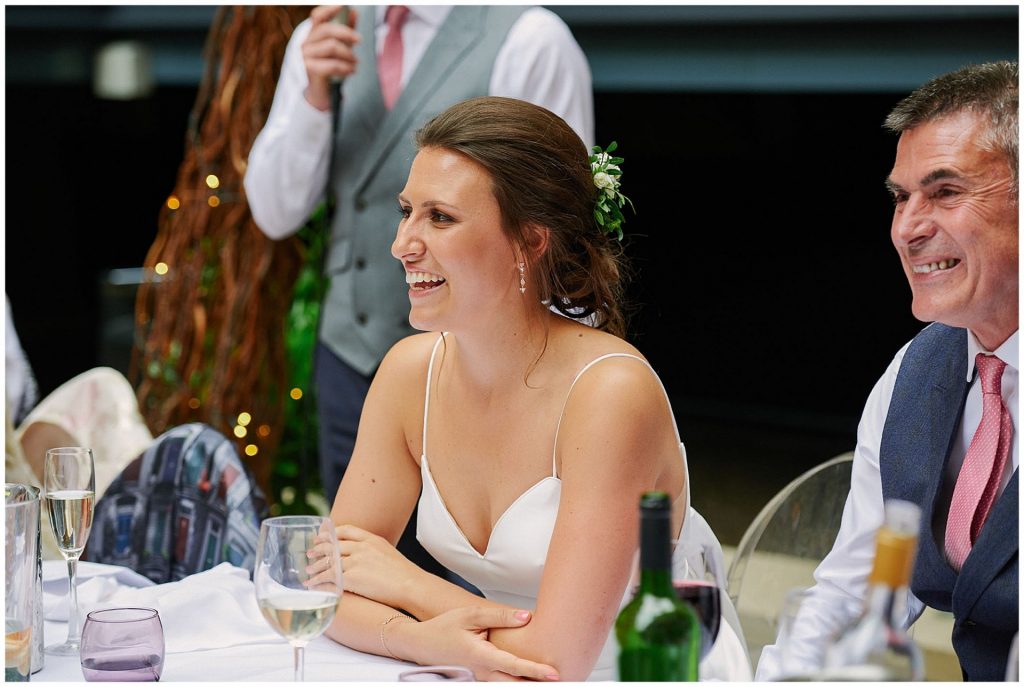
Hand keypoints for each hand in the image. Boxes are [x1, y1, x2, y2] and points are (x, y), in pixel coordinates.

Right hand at [302, 5, 359, 110]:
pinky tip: (351, 71)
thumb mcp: (341, 48)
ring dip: (348, 54)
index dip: (329, 9)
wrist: (322, 95)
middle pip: (326, 29)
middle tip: (359, 39)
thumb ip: (346, 31)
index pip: (317, 17)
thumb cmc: (331, 69)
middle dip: (346, 32)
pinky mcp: (310, 70)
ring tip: (355, 62)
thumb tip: (354, 12)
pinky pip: (331, 64)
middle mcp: (306, 43)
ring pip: (331, 46)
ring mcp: (306, 56)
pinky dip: (345, 67)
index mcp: (313, 35)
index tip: (343, 6)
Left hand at [309, 524, 422, 608]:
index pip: (347, 530)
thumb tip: (363, 557)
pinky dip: (319, 582)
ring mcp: (357, 562)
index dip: (332, 533)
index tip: (323, 537)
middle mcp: (362, 547)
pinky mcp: (353, 578)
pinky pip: (330, 578)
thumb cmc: (405, 574)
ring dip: (316, 567)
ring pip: (329, 562)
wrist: (412, 586)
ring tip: (308, 571)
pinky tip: (313, 585)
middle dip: (319, 548)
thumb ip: (374, 551)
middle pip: (334, 545)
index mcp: (372, 539)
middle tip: (310, 553)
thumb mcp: (389, 553)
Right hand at [398, 607, 559, 681]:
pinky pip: (501, 683)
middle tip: (562, 682)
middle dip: (536, 685)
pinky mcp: (480, 678)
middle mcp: (482, 672)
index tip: (554, 674)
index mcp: (481, 656)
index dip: (535, 671)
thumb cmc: (444, 627)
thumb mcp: (470, 615)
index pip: (514, 666)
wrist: (421, 644)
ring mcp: (480, 678)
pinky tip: (529, 679)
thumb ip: (499, 616)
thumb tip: (526, 616)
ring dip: (527, 684)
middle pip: (515, 684)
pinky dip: (516, 682)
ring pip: (508, 686)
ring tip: (550, 682)